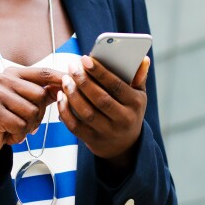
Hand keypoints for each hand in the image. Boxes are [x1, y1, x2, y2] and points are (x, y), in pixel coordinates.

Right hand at [0, 64, 64, 157]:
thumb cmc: (7, 116)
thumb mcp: (26, 101)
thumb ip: (44, 92)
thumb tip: (66, 85)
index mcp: (13, 73)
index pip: (43, 73)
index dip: (59, 77)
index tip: (73, 79)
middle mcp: (3, 79)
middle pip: (40, 95)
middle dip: (38, 114)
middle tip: (25, 122)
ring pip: (32, 112)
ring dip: (28, 126)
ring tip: (15, 127)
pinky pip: (20, 125)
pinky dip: (18, 135)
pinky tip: (8, 133)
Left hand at [57, 55, 149, 169]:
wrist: (124, 145)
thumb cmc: (130, 112)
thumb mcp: (139, 95)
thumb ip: (139, 77)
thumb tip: (143, 58)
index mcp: (135, 104)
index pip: (116, 86)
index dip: (100, 72)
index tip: (86, 59)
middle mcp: (123, 119)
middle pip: (100, 99)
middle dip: (83, 81)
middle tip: (72, 67)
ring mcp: (107, 132)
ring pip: (86, 113)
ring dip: (73, 95)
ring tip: (65, 80)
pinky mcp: (93, 140)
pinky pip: (75, 126)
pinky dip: (65, 111)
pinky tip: (61, 97)